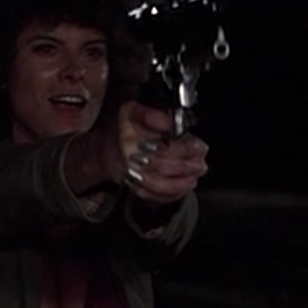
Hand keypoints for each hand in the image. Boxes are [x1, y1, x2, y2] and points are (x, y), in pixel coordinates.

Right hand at [66, 102, 208, 204]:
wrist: (105, 150)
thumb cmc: (125, 129)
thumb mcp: (135, 110)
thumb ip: (156, 115)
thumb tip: (178, 122)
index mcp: (129, 135)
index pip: (160, 144)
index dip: (184, 146)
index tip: (199, 144)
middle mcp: (129, 157)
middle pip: (163, 165)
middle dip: (188, 164)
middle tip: (202, 158)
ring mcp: (131, 175)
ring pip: (160, 184)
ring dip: (184, 180)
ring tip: (198, 171)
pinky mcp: (135, 188)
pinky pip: (156, 196)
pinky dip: (175, 193)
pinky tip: (187, 185)